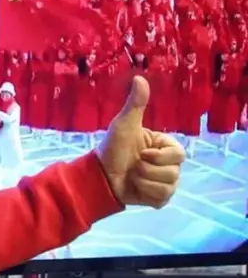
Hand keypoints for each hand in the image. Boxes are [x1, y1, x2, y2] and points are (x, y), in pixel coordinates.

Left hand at [96, 76, 184, 208]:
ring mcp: (165, 182)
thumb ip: (135, 104)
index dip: (159, 156)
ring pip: (169, 186)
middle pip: (174, 172)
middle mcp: (168, 164)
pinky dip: (146, 195)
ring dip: (144, 181)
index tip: (142, 153)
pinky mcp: (159, 198)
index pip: (179, 154)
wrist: (98, 177)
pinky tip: (135, 189)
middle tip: (133, 165)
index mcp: (164, 147)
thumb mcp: (124, 125)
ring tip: (131, 176)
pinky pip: (162, 199)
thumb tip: (140, 78)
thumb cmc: (111, 149)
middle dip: (148, 170)